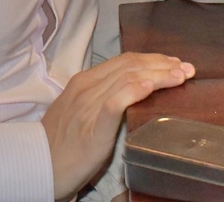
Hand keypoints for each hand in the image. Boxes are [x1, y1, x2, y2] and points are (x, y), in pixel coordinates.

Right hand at [41, 52, 193, 198]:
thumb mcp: (78, 110)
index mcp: (84, 81)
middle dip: (162, 65)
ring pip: (129, 79)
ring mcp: (89, 106)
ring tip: (179, 77)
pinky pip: (115, 102)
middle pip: (131, 66)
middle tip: (186, 69)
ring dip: (159, 76)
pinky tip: (151, 87)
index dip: (153, 59)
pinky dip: (135, 91)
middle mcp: (87, 88)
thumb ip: (101, 97)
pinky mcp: (93, 128)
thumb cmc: (60, 143)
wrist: (37, 166)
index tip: (174, 64)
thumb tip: (131, 90)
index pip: (125, 60)